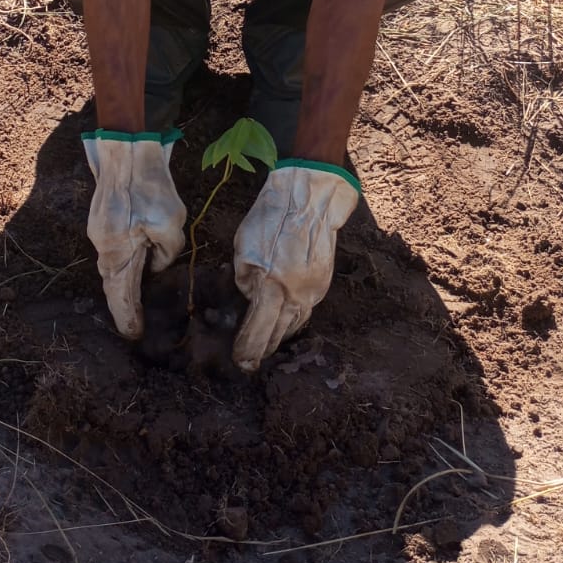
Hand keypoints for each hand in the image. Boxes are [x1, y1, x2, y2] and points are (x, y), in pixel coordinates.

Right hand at [82, 131, 185, 338]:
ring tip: (138, 299)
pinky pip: (114, 248)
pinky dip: (124, 260)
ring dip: (125, 280)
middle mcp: (103, 245)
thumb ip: (165, 254)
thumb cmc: (149, 188)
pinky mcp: (103, 219)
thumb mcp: (170, 226)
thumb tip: (156, 265)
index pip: (121, 294)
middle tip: (136, 323)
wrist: (127, 151)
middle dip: (125, 303)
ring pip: (114, 264)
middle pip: (114, 282)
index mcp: (117, 251)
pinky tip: (137, 261)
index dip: (128, 316)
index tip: (134, 334)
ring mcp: (99, 231)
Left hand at [232, 162, 359, 371]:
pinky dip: (292, 318)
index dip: (247, 351)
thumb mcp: (244, 249)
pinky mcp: (323, 284)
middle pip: (278, 335)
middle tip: (250, 360)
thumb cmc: (271, 219)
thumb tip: (251, 299)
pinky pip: (305, 310)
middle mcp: (296, 295)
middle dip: (262, 350)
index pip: (258, 332)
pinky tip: (282, 319)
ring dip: (279, 336)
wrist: (310, 200)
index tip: (239, 362)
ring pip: (295, 326)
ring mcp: (313, 292)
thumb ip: (245, 281)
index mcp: (272, 287)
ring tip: (265, 344)